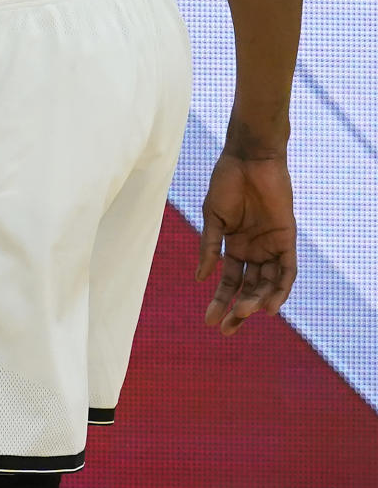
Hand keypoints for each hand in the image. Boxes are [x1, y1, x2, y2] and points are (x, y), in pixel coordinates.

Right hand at [197, 151, 296, 335]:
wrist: (248, 158)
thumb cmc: (226, 182)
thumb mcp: (212, 217)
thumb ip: (209, 247)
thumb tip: (201, 279)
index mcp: (234, 245)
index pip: (230, 281)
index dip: (220, 301)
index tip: (209, 320)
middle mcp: (254, 249)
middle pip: (249, 288)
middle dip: (238, 310)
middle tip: (228, 329)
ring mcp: (271, 245)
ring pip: (267, 283)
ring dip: (257, 302)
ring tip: (245, 315)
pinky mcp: (287, 238)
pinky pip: (287, 270)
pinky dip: (280, 288)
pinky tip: (269, 305)